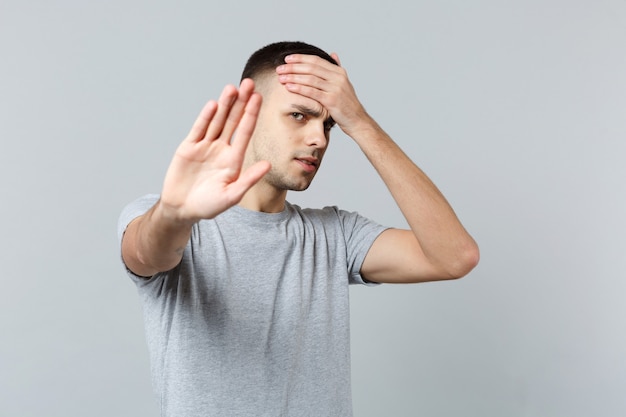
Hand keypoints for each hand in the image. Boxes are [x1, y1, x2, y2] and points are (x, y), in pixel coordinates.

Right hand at [160, 79, 269, 222]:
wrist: (182, 209)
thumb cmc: (209, 205)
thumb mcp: (232, 195)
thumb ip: (249, 179)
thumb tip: (268, 165)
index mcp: (234, 159)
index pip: (245, 132)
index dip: (251, 114)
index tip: (259, 97)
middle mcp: (221, 149)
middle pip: (233, 121)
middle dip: (241, 102)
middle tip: (249, 83)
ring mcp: (204, 146)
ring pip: (216, 121)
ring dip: (224, 105)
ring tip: (232, 88)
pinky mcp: (188, 147)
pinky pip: (198, 129)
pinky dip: (205, 117)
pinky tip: (214, 105)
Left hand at [275, 53, 369, 134]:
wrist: (357, 120)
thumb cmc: (347, 104)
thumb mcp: (344, 83)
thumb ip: (336, 69)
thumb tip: (333, 54)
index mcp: (339, 72)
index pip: (316, 60)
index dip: (300, 58)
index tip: (287, 59)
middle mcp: (338, 78)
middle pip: (311, 68)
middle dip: (293, 67)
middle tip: (279, 68)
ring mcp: (335, 88)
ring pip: (310, 79)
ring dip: (293, 77)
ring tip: (281, 77)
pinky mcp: (332, 100)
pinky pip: (312, 92)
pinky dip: (299, 88)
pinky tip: (289, 87)